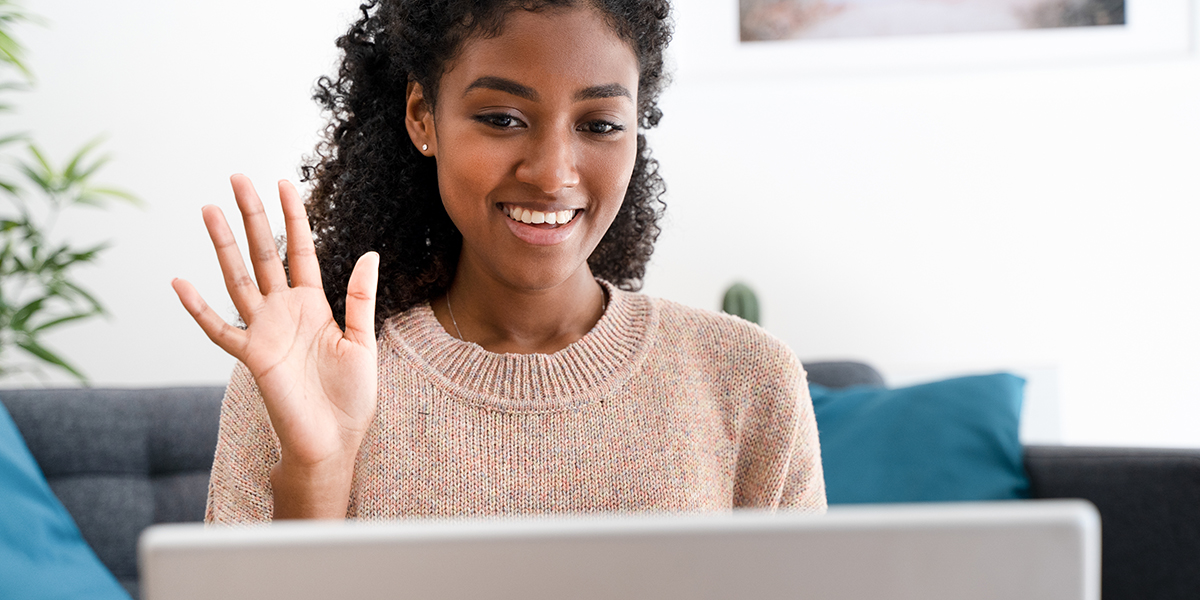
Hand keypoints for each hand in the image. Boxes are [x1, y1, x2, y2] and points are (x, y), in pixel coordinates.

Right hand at [172, 174, 378, 517]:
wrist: (334, 441)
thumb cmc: (352, 396)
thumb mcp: (364, 342)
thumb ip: (361, 299)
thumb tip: (369, 253)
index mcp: (315, 305)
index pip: (302, 251)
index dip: (293, 218)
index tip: (284, 182)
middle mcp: (285, 312)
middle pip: (264, 254)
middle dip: (252, 217)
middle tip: (237, 178)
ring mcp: (264, 332)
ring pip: (239, 278)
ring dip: (224, 245)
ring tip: (208, 209)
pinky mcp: (251, 358)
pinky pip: (219, 330)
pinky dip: (198, 309)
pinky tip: (180, 283)